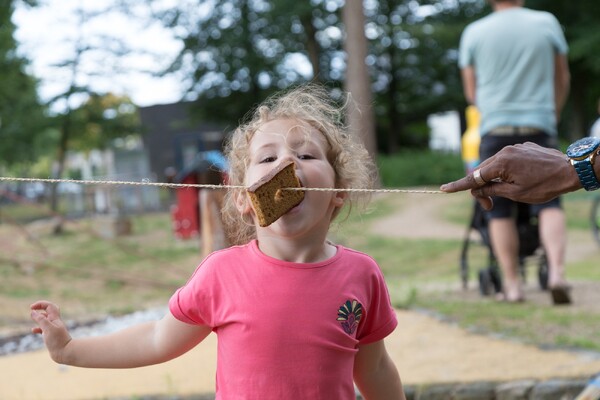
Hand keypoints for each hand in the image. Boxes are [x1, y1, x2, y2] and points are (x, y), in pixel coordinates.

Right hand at [30, 301, 71, 363]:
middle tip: (32, 309)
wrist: (65, 353)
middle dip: (41, 308)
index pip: (49, 306)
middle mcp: (55, 323)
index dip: (41, 304)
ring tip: (32, 317)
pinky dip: (38, 328)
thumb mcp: (48, 328)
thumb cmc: (58, 340)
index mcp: (55, 319)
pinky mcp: (51, 337)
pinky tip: (33, 330)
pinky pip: (44, 330)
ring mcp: (53, 329)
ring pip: (46, 320)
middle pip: (49, 311)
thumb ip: (41, 319)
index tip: (31, 307)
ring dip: (39, 317)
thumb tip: (33, 312)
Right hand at [440, 142, 580, 208]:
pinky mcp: (523, 148)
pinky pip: (507, 160)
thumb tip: (477, 189)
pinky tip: (520, 180)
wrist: (571, 171)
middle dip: (481, 189)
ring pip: (494, 166)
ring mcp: (515, 148)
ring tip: (506, 193)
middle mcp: (505, 152)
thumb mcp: (515, 194)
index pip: (474, 177)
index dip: (458, 185)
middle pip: (482, 172)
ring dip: (493, 180)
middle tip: (489, 206)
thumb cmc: (545, 186)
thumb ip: (492, 190)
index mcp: (501, 163)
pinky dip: (506, 172)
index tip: (443, 189)